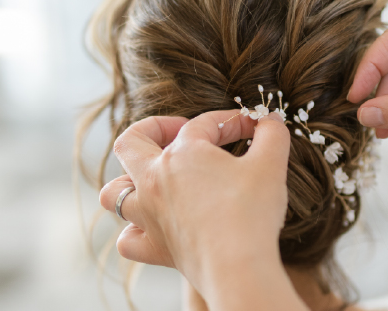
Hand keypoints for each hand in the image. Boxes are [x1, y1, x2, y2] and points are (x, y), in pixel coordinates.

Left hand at [99, 110, 308, 309]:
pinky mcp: (154, 247)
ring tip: (154, 179)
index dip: (231, 122)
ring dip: (129, 181)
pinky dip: (135, 231)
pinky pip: (128, 239)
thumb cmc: (252, 212)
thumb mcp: (271, 163)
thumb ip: (272, 134)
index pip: (203, 124)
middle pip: (131, 142)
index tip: (254, 128)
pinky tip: (154, 226)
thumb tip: (271, 120)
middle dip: (153, 129)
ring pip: (115, 192)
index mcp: (182, 153)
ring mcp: (148, 215)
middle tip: (181, 133)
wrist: (239, 267)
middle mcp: (155, 180)